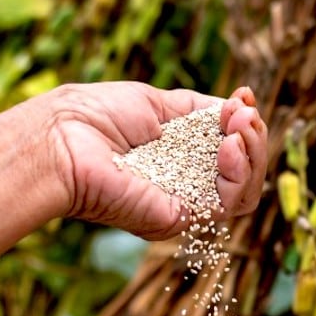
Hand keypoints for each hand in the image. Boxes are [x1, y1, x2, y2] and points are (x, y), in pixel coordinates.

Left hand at [43, 82, 267, 238]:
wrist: (61, 141)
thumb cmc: (94, 117)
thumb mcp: (157, 102)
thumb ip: (199, 109)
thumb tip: (239, 107)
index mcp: (180, 156)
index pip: (231, 147)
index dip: (244, 123)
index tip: (244, 97)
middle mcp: (186, 182)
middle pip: (246, 171)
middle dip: (254, 137)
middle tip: (244, 115)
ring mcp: (186, 202)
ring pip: (247, 191)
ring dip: (254, 154)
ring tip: (238, 131)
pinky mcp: (183, 217)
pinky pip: (231, 203)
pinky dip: (239, 172)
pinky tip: (228, 146)